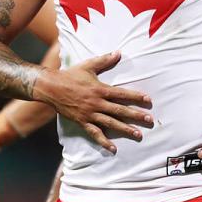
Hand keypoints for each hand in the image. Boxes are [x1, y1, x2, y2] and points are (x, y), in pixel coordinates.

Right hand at [37, 51, 152, 152]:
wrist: (51, 88)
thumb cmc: (70, 75)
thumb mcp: (88, 65)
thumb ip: (105, 60)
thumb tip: (119, 52)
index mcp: (100, 89)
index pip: (122, 94)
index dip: (136, 97)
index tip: (148, 100)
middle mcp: (97, 103)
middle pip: (120, 110)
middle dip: (136, 115)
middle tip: (149, 120)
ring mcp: (90, 114)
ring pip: (111, 123)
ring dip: (125, 129)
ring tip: (138, 134)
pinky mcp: (83, 122)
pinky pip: (95, 134)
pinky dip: (104, 142)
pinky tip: (113, 148)